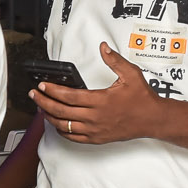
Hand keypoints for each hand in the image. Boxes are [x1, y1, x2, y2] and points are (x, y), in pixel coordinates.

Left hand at [31, 43, 162, 145]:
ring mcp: (95, 130)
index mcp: (100, 101)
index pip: (69, 96)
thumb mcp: (131, 74)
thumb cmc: (142, 98)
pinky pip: (73, 137)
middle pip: (61, 111)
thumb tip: (103, 48)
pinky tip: (56, 123)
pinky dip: (61, 130)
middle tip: (34, 94)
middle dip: (44, 102)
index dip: (52, 90)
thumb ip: (114, 60)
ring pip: (64, 126)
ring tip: (41, 107)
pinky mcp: (96, 139)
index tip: (42, 85)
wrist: (153, 119)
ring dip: (49, 116)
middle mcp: (95, 117)